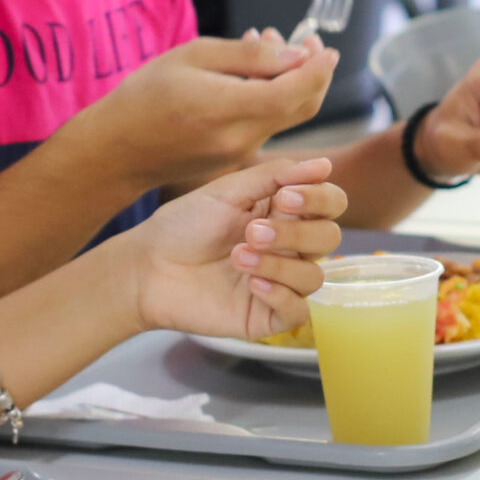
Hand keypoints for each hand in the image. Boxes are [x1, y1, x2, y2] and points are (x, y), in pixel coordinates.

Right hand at [75, 36, 337, 190]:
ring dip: (291, 84)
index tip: (326, 48)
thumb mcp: (191, 57)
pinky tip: (251, 77)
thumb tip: (293, 53)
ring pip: (286, 118)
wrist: (116, 151)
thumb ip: (246, 56)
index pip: (294, 91)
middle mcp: (240, 138)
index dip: (317, 69)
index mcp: (228, 108)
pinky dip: (271, 100)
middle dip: (313, 75)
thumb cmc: (145, 96)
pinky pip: (266, 127)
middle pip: (302, 109)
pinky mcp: (234, 159)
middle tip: (306, 45)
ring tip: (268, 48)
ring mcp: (239, 154)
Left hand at [128, 157, 345, 338]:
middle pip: (329, 239)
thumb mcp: (228, 191)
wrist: (149, 267)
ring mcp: (281, 282)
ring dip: (279, 264)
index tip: (285, 197)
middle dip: (296, 232)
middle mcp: (289, 247)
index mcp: (284, 212)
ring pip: (315, 276)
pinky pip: (299, 311)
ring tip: (238, 257)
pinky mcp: (268, 315)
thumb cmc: (184, 225)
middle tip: (251, 232)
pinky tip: (251, 284)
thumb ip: (276, 175)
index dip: (319, 199)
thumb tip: (325, 164)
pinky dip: (280, 295)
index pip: (330, 204)